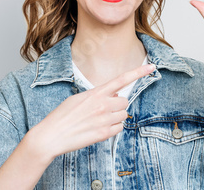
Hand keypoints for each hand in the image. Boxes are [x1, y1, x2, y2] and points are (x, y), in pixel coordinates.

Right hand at [28, 64, 154, 159]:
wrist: (52, 136)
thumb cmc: (63, 116)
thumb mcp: (79, 98)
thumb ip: (98, 95)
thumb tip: (115, 96)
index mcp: (96, 93)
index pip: (122, 79)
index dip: (139, 72)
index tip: (152, 67)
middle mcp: (103, 105)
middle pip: (125, 102)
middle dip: (118, 105)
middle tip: (103, 109)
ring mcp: (104, 120)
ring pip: (124, 115)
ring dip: (116, 116)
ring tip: (98, 120)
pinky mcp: (104, 134)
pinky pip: (119, 128)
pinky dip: (113, 128)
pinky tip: (99, 128)